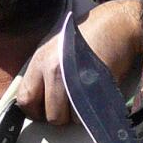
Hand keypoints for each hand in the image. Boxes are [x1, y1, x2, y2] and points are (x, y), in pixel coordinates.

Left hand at [16, 0, 142, 124]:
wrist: (118, 24)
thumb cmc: (88, 35)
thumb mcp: (54, 48)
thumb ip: (42, 72)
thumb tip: (37, 99)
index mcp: (41, 61)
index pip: (25, 99)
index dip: (35, 111)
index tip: (46, 110)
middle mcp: (55, 70)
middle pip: (51, 115)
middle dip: (61, 117)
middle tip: (69, 107)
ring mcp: (76, 80)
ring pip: (71, 118)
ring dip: (79, 116)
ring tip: (85, 99)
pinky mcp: (97, 87)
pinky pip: (90, 114)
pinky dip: (94, 113)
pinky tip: (96, 99)